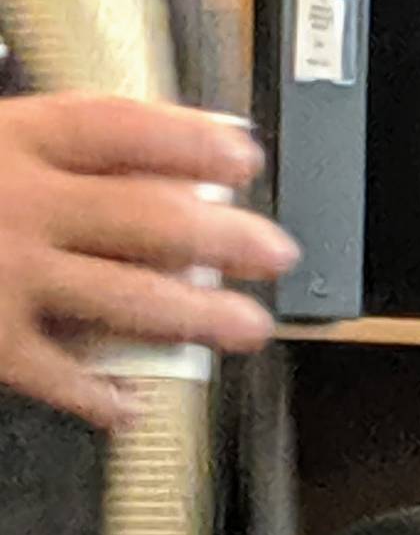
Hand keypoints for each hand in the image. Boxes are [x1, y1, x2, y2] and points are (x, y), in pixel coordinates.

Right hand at [0, 92, 298, 427]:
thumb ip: (38, 151)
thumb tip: (147, 161)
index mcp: (4, 137)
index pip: (118, 129)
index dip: (189, 141)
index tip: (245, 155)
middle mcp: (10, 201)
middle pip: (146, 216)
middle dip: (225, 239)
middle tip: (278, 253)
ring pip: (124, 298)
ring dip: (195, 316)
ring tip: (246, 328)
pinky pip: (53, 374)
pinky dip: (96, 394)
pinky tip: (130, 405)